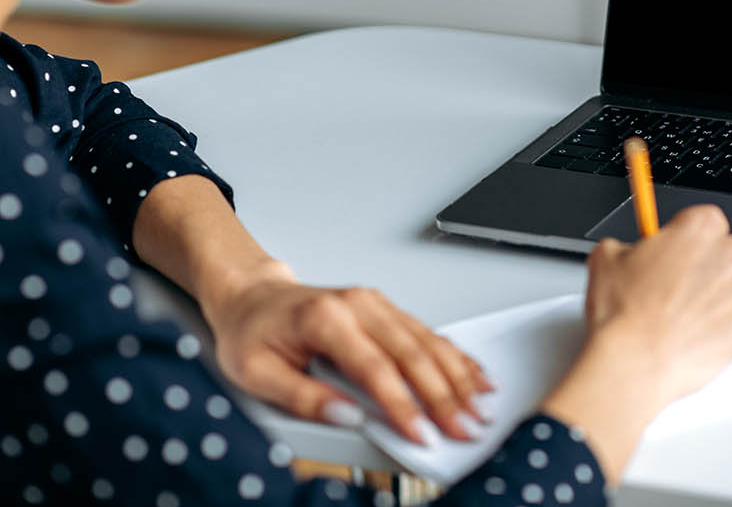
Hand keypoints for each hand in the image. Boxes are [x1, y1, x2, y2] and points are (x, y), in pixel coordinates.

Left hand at [202, 272, 490, 444]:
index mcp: (325, 318)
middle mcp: (357, 304)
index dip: (403, 406)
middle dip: (444, 396)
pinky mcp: (384, 309)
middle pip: (412, 353)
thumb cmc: (252, 331)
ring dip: (457, 376)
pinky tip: (472, 374)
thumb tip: (347, 415)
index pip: (375, 369)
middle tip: (465, 428)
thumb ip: (303, 396)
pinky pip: (426, 332)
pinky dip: (453, 356)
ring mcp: (374, 303)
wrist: (252, 296)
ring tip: (480, 407)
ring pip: (426, 341)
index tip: (423, 435)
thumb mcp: (256, 372)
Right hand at [582, 207, 731, 403]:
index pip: (703, 221)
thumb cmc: (625, 313)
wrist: (634, 363)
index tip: (675, 254)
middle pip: (726, 251)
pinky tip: (697, 332)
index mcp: (703, 226)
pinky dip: (726, 325)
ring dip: (718, 295)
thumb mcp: (607, 257)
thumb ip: (630, 246)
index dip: (685, 240)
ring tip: (684, 315)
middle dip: (706, 266)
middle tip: (676, 287)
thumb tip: (632, 253)